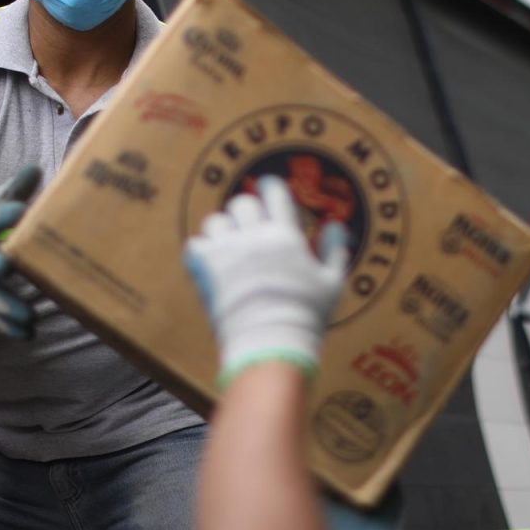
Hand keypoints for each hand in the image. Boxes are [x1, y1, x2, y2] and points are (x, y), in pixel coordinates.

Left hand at [183, 175, 348, 385]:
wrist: (271, 341)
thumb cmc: (306, 315)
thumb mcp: (332, 282)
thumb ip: (334, 250)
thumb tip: (335, 225)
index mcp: (286, 235)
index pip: (275, 193)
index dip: (270, 187)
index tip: (268, 189)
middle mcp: (255, 236)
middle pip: (242, 203)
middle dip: (245, 211)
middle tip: (248, 226)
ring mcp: (228, 250)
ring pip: (215, 221)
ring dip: (222, 230)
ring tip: (227, 245)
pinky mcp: (206, 269)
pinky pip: (194, 245)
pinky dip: (200, 251)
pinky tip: (209, 262)